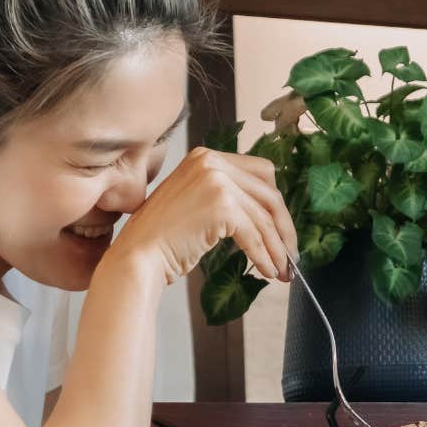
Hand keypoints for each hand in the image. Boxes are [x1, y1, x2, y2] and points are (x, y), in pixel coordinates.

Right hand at [109, 146, 296, 284]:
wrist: (137, 256)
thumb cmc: (162, 238)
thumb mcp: (195, 203)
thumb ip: (225, 195)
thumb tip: (268, 213)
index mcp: (206, 156)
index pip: (260, 173)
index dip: (275, 204)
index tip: (281, 229)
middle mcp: (211, 161)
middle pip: (268, 192)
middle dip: (283, 227)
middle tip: (289, 253)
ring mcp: (216, 181)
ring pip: (264, 217)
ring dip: (277, 247)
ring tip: (281, 270)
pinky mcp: (221, 206)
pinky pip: (255, 234)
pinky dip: (265, 255)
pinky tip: (266, 270)